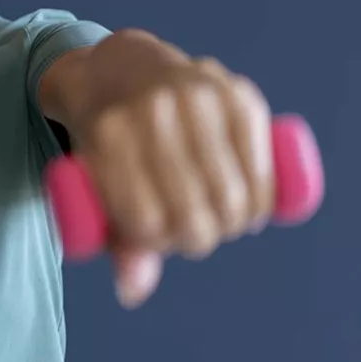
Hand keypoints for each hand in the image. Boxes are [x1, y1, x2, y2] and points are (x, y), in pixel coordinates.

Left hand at [72, 32, 273, 307]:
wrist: (123, 68)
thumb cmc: (110, 141)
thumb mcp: (97, 182)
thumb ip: (119, 239)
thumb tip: (132, 294)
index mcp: (109, 137)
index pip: (150, 224)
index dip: (163, 241)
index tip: (165, 235)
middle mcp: (152, 112)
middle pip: (196, 215)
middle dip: (203, 236)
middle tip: (201, 231)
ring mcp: (196, 96)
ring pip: (233, 195)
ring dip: (236, 222)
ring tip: (227, 220)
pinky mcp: (236, 92)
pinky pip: (262, 165)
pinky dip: (262, 196)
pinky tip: (253, 203)